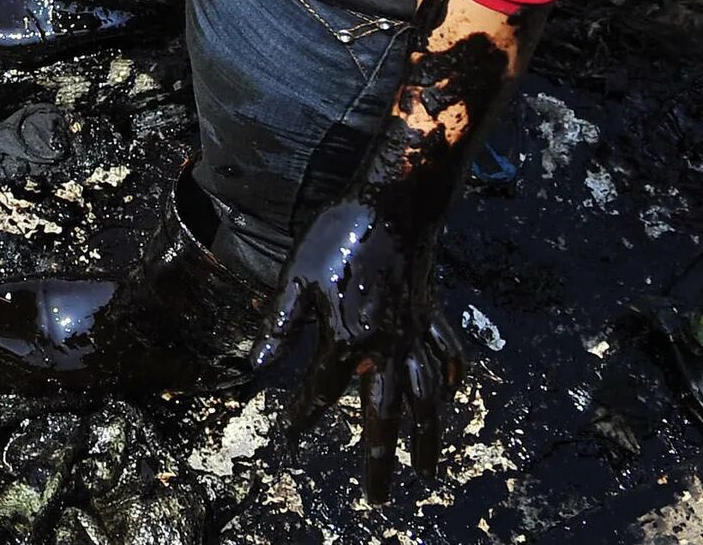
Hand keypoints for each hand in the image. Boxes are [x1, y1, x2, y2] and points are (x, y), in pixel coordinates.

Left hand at [254, 200, 467, 501]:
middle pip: (384, 416)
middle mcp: (386, 348)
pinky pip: (445, 357)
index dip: (301, 415)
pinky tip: (450, 396)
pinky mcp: (431, 317)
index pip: (320, 392)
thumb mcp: (295, 279)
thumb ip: (277, 328)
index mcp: (347, 340)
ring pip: (425, 399)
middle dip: (379, 461)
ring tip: (427, 470)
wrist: (393, 205)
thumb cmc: (337, 237)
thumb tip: (252, 368)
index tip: (288, 435)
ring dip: (426, 437)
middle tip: (377, 498)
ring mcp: (415, 335)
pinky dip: (450, 380)